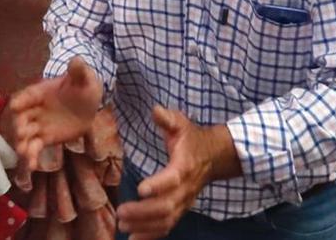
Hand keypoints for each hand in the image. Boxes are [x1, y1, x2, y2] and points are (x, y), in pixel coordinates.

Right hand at [7, 58, 103, 165]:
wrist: (87, 105)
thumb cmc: (82, 87)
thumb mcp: (84, 79)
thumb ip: (79, 71)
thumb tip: (77, 60)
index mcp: (42, 92)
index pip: (28, 95)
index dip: (22, 100)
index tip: (15, 107)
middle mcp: (35, 109)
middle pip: (22, 117)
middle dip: (20, 125)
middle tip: (21, 134)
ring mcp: (38, 125)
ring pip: (26, 135)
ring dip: (23, 143)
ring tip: (23, 153)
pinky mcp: (44, 138)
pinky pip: (35, 148)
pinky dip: (32, 157)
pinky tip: (33, 167)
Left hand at [115, 106, 230, 239]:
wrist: (214, 156)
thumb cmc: (192, 138)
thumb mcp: (181, 124)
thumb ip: (168, 118)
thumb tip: (155, 110)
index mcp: (185, 165)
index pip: (174, 178)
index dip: (159, 185)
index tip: (141, 189)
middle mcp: (186, 188)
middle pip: (167, 205)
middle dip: (144, 211)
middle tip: (121, 212)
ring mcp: (184, 202)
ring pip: (167, 220)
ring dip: (145, 226)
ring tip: (123, 225)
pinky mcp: (181, 210)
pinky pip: (168, 226)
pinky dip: (151, 235)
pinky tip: (133, 239)